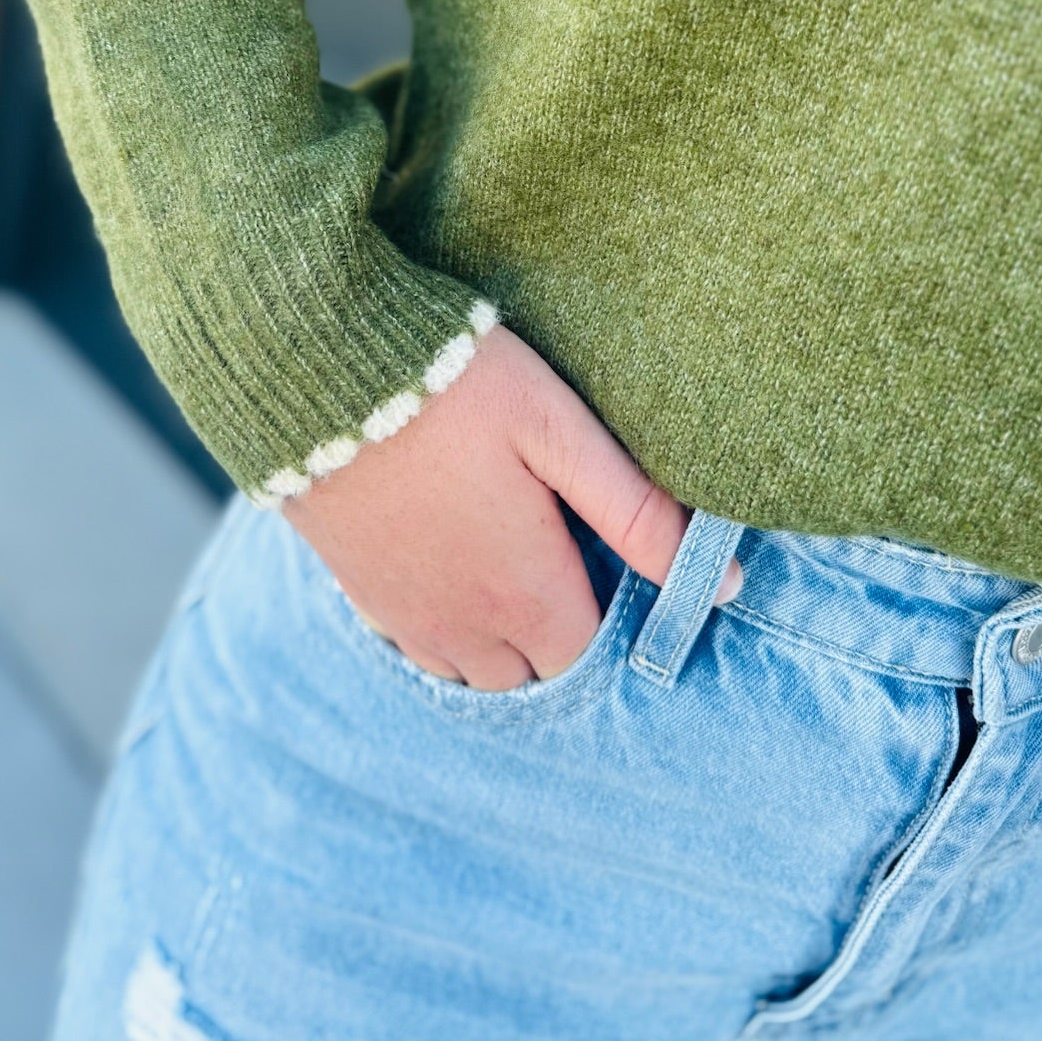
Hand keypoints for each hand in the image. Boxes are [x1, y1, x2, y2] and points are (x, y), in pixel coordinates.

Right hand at [282, 323, 740, 689]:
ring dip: (507, 642)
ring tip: (523, 568)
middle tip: (577, 561)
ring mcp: (407, 617)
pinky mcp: (360, 592)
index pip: (594, 659)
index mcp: (527, 596)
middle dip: (566, 638)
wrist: (316, 365)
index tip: (624, 569)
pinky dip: (449, 630)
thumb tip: (725, 580)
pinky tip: (458, 571)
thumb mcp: (561, 433)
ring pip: (475, 672)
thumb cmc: (453, 387)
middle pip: (536, 675)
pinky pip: (417, 648)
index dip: (620, 623)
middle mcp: (467, 627)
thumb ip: (639, 511)